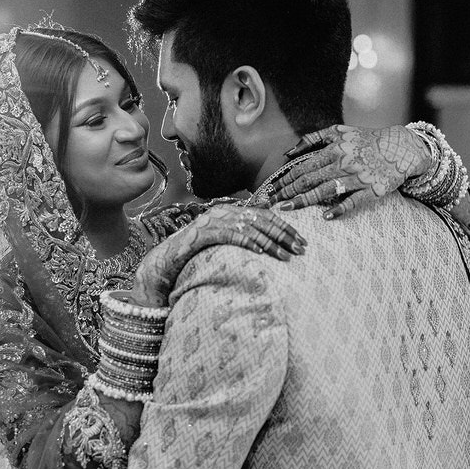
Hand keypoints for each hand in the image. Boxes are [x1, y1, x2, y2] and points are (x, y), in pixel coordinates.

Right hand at [131, 205, 304, 306]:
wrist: (168, 258)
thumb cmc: (199, 251)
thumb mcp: (225, 238)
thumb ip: (243, 232)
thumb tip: (268, 232)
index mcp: (232, 210)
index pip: (265, 215)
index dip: (285, 227)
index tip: (301, 240)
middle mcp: (224, 211)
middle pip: (261, 220)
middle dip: (284, 235)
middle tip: (301, 249)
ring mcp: (213, 221)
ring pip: (249, 228)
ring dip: (271, 242)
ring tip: (286, 256)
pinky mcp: (203, 233)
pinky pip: (229, 235)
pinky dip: (246, 242)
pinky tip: (260, 251)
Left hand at [268, 124, 432, 218]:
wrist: (402, 147)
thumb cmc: (367, 140)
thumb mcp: (340, 131)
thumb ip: (313, 139)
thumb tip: (288, 153)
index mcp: (334, 149)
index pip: (302, 167)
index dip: (284, 179)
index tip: (270, 190)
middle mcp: (344, 162)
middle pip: (309, 180)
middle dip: (286, 192)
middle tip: (269, 203)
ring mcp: (358, 177)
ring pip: (326, 190)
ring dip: (304, 201)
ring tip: (287, 209)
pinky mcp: (373, 189)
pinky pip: (354, 201)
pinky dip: (340, 208)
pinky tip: (326, 216)